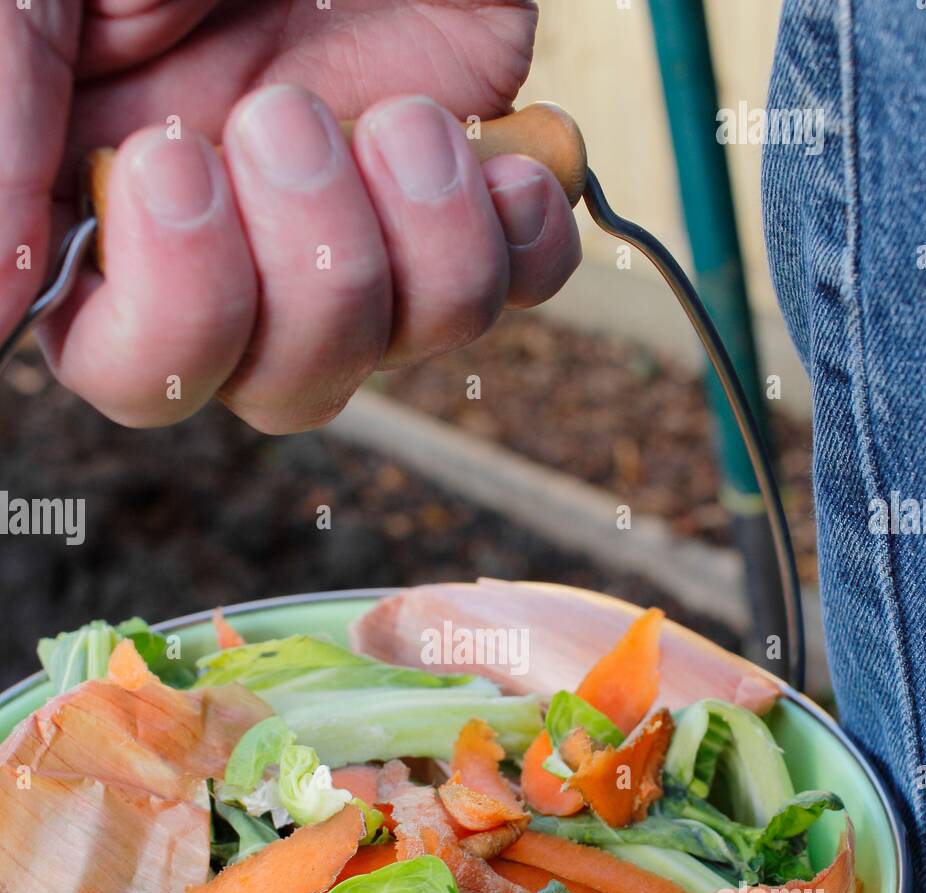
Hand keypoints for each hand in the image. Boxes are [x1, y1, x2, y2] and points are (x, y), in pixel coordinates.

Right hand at [0, 0, 579, 431]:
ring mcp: (364, 225)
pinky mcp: (464, 189)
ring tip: (403, 119)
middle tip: (285, 116)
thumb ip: (7, 133)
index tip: (170, 166)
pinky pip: (519, 284)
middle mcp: (250, 251)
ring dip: (418, 246)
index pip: (142, 373)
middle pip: (288, 390)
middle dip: (309, 272)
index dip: (175, 315)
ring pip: (408, 343)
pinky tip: (495, 155)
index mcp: (130, 221)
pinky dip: (522, 238)